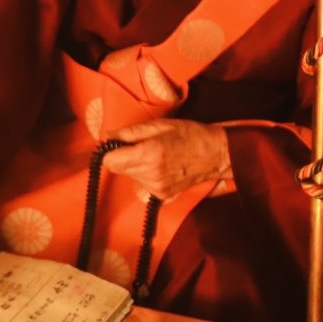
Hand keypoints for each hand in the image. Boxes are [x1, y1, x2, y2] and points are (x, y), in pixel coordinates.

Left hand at [101, 119, 232, 200]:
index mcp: (147, 154)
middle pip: (118, 169)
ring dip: (136, 167)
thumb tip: (107, 136)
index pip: (110, 161)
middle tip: (142, 146)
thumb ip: (130, 132)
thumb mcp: (159, 125)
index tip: (120, 144)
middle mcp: (150, 174)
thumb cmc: (189, 135)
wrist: (215, 155)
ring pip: (130, 177)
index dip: (111, 151)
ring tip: (155, 156)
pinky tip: (162, 167)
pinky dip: (146, 176)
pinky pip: (142, 184)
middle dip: (124, 157)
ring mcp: (156, 188)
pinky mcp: (161, 196)